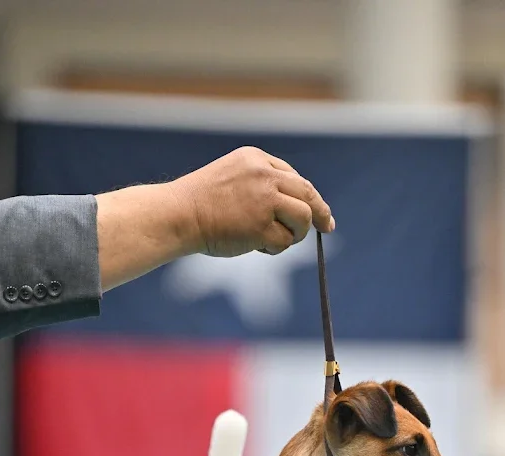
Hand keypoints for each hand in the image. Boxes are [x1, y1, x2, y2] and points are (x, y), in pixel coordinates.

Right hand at [96, 147, 334, 289]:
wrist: (177, 215)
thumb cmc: (199, 204)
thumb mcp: (233, 181)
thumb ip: (261, 188)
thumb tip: (292, 212)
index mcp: (256, 159)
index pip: (293, 177)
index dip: (308, 195)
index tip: (319, 211)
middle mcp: (264, 174)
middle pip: (307, 193)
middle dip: (319, 212)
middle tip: (327, 227)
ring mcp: (265, 199)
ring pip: (303, 217)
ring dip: (295, 234)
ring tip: (274, 241)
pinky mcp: (262, 224)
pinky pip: (285, 240)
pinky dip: (275, 247)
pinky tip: (257, 245)